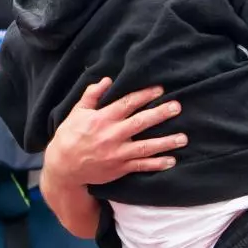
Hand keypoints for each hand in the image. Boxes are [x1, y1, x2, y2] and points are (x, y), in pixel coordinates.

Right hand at [43, 78, 185, 187]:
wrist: (63, 167)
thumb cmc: (69, 136)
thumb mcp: (77, 112)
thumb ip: (92, 95)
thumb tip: (106, 80)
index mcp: (102, 119)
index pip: (128, 104)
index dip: (145, 95)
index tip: (160, 90)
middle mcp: (112, 135)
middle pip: (141, 122)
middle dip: (160, 114)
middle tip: (177, 107)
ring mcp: (117, 153)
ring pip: (146, 147)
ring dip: (166, 142)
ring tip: (183, 138)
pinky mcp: (120, 168)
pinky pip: (141, 166)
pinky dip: (157, 164)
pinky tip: (171, 160)